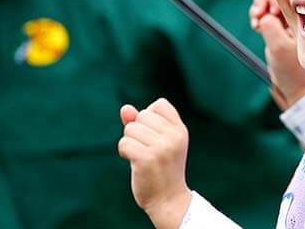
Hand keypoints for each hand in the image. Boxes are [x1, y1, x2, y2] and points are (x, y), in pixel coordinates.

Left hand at [117, 98, 191, 228]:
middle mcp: (174, 136)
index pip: (159, 104)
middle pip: (141, 116)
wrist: (168, 199)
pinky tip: (134, 163)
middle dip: (137, 131)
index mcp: (180, 130)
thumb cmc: (161, 169)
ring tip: (141, 157)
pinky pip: (124, 143)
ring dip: (129, 142)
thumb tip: (125, 108)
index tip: (154, 135)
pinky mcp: (147, 158)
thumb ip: (141, 124)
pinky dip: (124, 152)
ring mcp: (162, 147)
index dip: (149, 117)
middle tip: (147, 149)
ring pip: (130, 129)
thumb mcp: (158, 142)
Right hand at [250, 0, 304, 109]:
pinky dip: (258, 16)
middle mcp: (297, 17)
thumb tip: (265, 16)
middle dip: (264, 2)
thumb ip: (272, 30)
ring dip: (259, 9)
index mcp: (304, 19)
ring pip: (270, 4)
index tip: (269, 13)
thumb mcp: (280, 49)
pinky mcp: (278, 28)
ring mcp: (287, 21)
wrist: (294, 85)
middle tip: (257, 15)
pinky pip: (266, 14)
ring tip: (256, 21)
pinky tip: (256, 25)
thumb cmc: (292, 69)